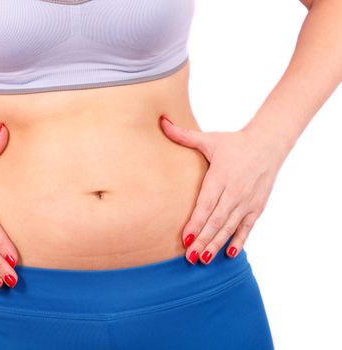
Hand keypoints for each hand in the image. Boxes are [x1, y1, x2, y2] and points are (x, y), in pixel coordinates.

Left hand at [159, 115, 288, 264]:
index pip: (206, 204)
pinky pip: (247, 227)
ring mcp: (248, 201)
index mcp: (220, 176)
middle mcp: (235, 192)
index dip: (196, 222)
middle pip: (217, 221)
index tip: (185, 238)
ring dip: (216, 244)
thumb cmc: (233, 142)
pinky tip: (229, 254)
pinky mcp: (257, 206)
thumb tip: (161, 121)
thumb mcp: (208, 138)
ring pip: (230, 227)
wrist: (269, 143)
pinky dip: (239, 241)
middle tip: (190, 257)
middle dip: (203, 240)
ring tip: (203, 259)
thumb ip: (183, 135)